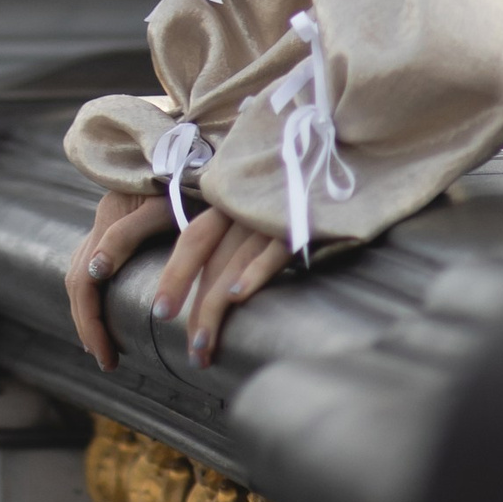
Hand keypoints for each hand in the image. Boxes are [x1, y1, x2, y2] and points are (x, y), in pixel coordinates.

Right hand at [64, 188, 172, 367]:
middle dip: (88, 325)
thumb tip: (94, 272)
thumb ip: (125, 236)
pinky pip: (89, 260)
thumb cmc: (184, 180)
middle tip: (107, 361)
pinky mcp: (116, 220)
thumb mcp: (161, 207)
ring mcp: (106, 219)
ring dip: (86, 310)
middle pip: (77, 281)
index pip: (84, 284)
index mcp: (107, 220)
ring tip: (102, 344)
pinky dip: (91, 291)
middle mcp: (101, 220)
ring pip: (79, 271)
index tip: (109, 359)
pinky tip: (104, 306)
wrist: (195, 149)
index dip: (92, 324)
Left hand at [151, 204, 288, 364]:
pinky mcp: (302, 218)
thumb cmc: (303, 188)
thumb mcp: (264, 205)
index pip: (193, 237)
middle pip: (201, 247)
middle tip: (180, 341)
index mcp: (231, 198)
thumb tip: (224, 290)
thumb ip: (242, 236)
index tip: (160, 313)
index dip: (174, 274)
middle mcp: (243, 202)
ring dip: (213, 304)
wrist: (342, 156)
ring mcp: (270, 209)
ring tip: (203, 345)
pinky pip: (273, 246)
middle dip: (185, 295)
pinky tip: (238, 298)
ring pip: (231, 258)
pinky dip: (254, 270)